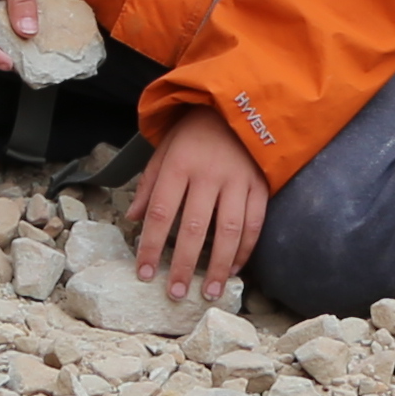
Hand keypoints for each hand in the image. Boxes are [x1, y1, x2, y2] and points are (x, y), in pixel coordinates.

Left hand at [132, 114, 268, 301]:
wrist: (239, 102)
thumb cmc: (195, 129)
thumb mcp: (164, 147)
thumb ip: (149, 183)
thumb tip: (133, 219)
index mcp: (179, 164)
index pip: (160, 212)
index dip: (150, 246)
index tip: (144, 274)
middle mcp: (209, 174)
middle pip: (194, 228)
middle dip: (184, 265)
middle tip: (177, 294)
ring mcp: (238, 180)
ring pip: (229, 230)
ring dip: (219, 266)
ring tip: (211, 293)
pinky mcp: (260, 184)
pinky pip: (255, 223)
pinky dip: (246, 249)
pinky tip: (235, 268)